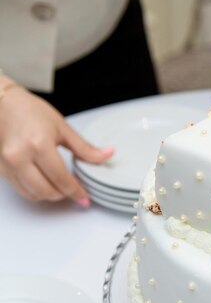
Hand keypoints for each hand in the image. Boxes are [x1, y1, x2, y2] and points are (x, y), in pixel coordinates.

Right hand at [0, 76, 113, 204]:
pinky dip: (35, 191)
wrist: (2, 104)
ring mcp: (7, 164)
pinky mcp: (0, 168)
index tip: (85, 198)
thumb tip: (107, 154)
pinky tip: (45, 182)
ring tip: (61, 186)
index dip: (75, 191)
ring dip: (49, 195)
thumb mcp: (62, 127)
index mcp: (39, 145)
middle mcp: (19, 157)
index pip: (61, 178)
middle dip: (63, 194)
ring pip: (32, 194)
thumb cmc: (30, 111)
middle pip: (45, 191)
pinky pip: (20, 189)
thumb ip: (84, 148)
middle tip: (74, 190)